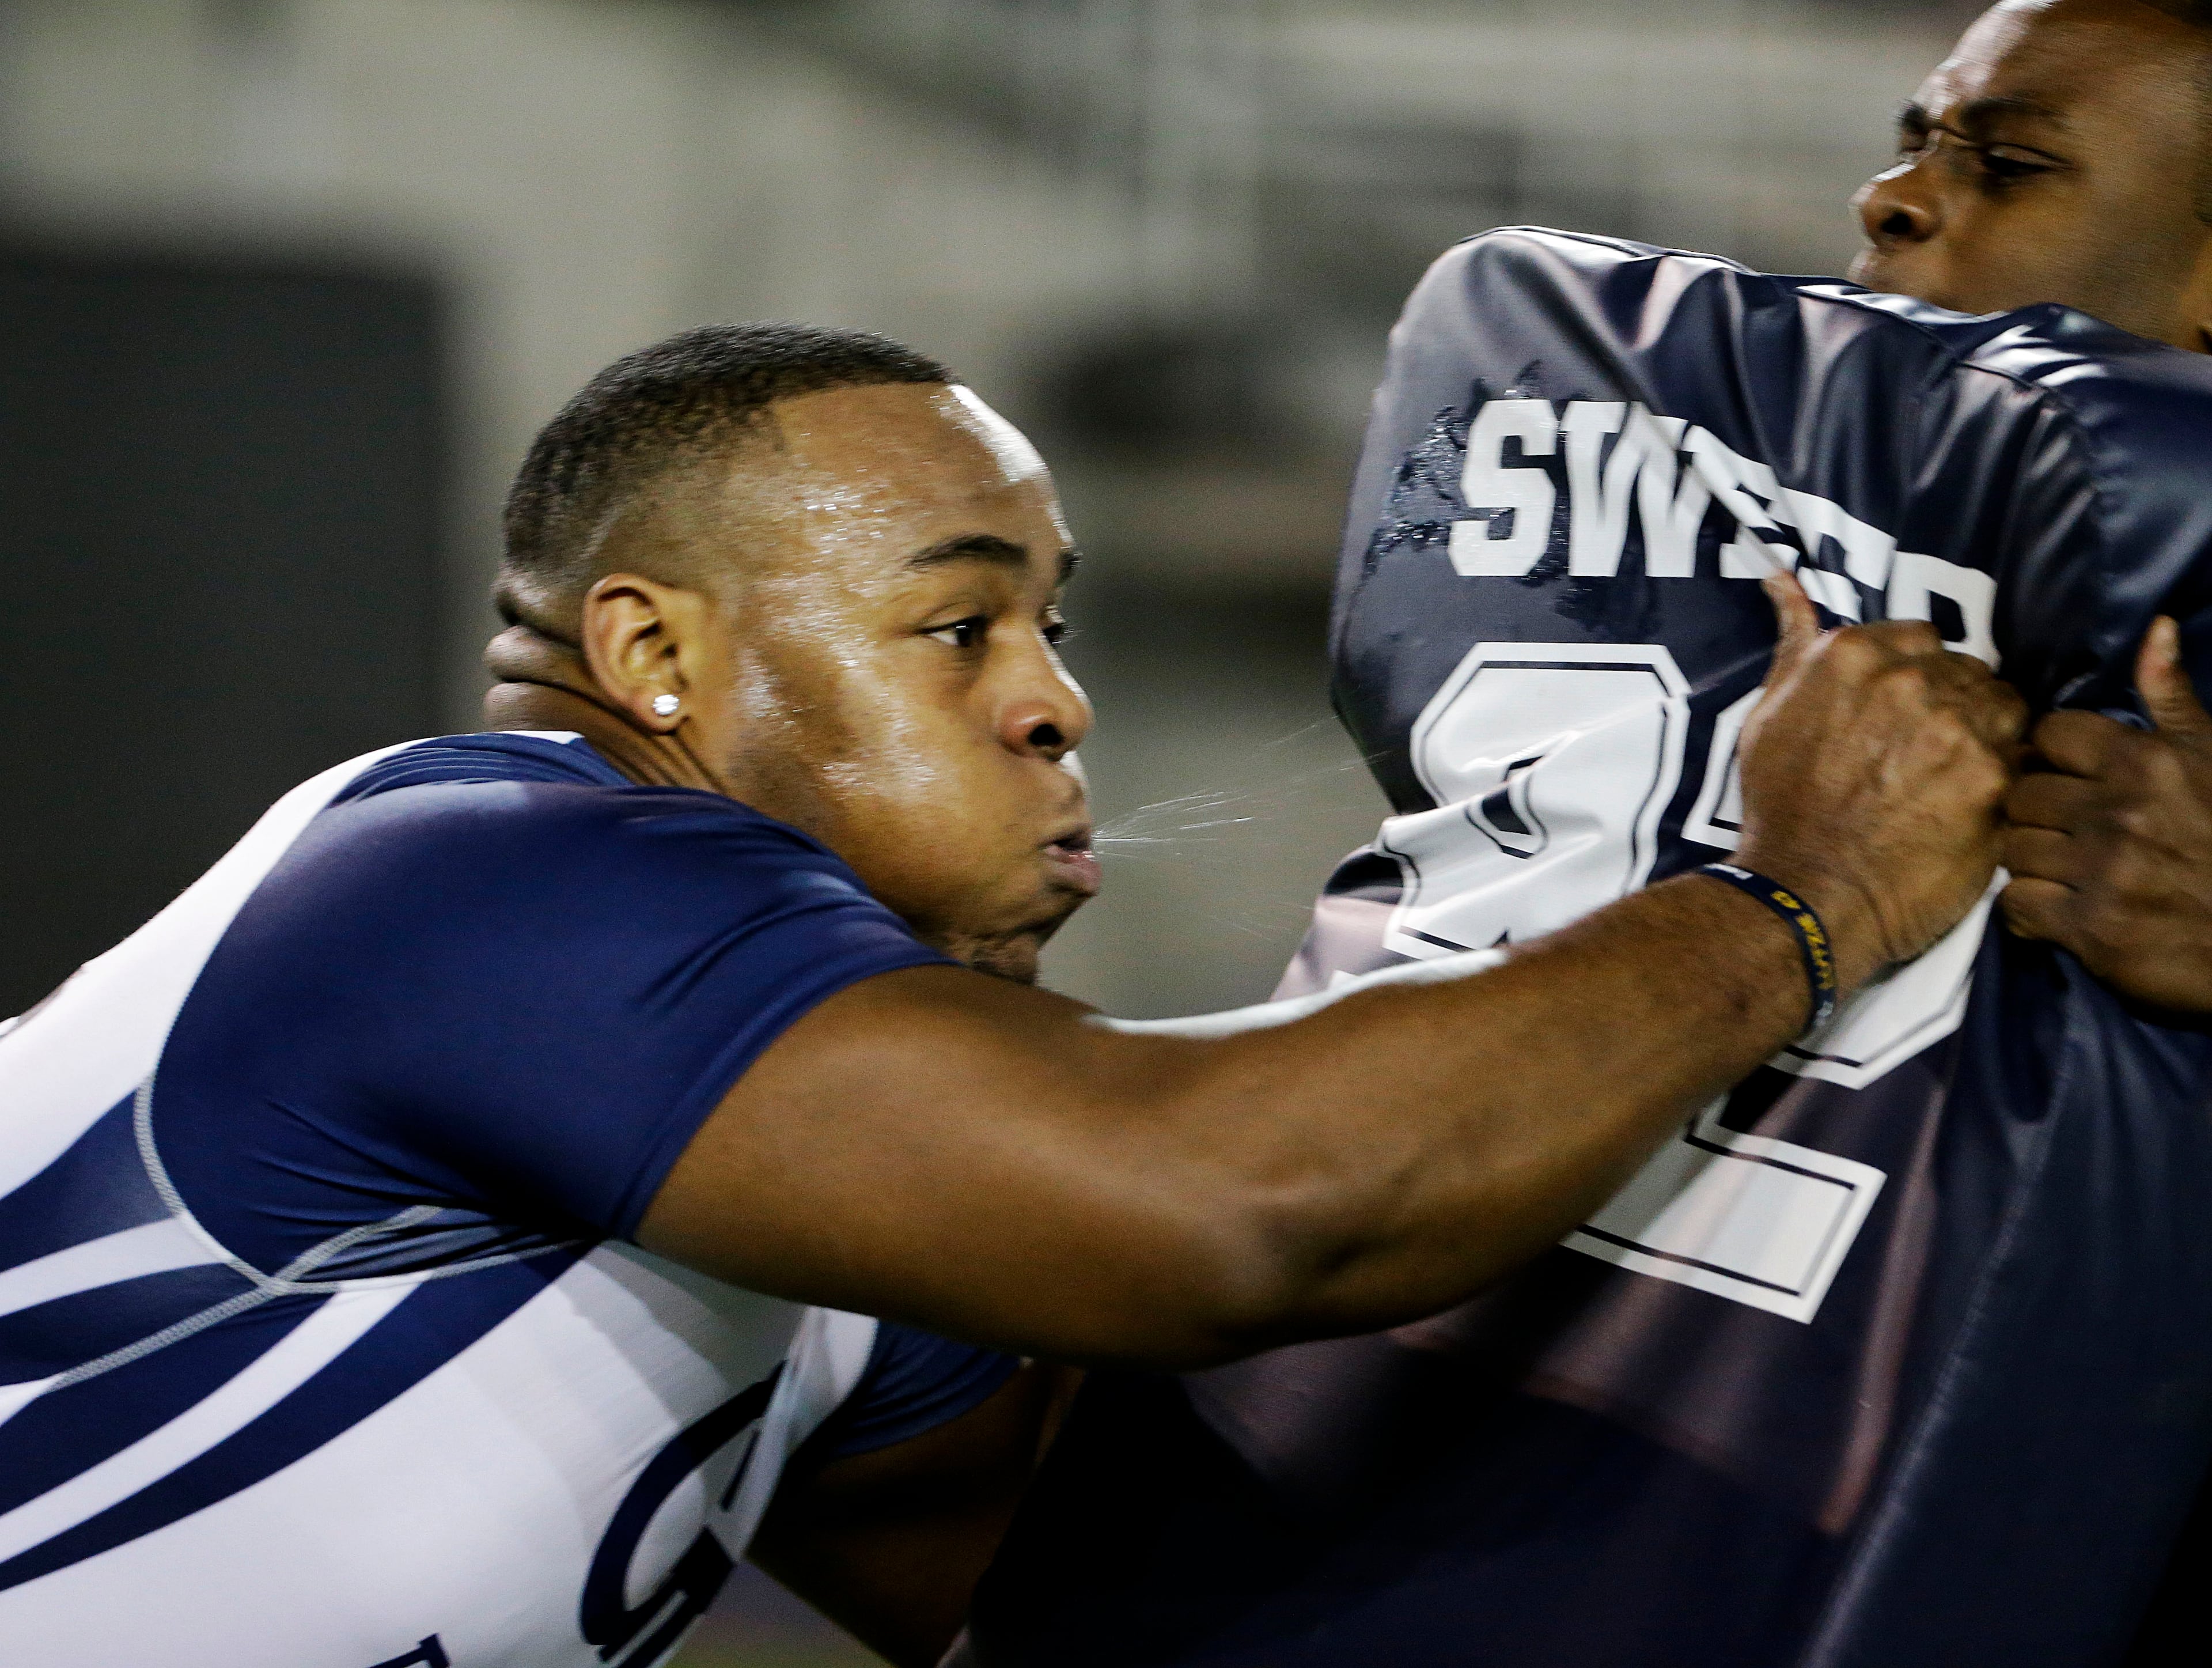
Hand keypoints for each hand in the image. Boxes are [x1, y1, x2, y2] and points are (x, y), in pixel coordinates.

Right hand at [1734, 573, 2025, 985]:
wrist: (1806, 894)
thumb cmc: (1780, 809)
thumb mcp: (1768, 715)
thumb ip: (1793, 643)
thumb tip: (1780, 579)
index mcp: (1850, 653)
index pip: (1919, 638)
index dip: (1916, 677)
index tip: (1903, 715)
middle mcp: (1906, 677)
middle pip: (1965, 669)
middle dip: (1953, 705)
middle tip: (1926, 754)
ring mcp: (1953, 724)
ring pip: (2001, 706)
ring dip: (1985, 737)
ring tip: (1950, 781)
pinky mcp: (1990, 775)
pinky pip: (2018, 757)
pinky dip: (2000, 778)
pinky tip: (1968, 806)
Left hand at [2001, 617, 2211, 1012]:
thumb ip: (2172, 697)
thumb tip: (2155, 628)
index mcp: (2145, 763)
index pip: (2050, 734)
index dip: (2051, 756)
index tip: (2067, 776)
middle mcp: (2119, 812)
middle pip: (2021, 793)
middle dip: (2037, 811)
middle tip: (2065, 829)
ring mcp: (2102, 871)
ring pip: (2012, 849)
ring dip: (2031, 860)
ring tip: (2066, 868)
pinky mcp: (2089, 927)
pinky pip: (2015, 903)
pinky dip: (2029, 908)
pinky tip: (2059, 907)